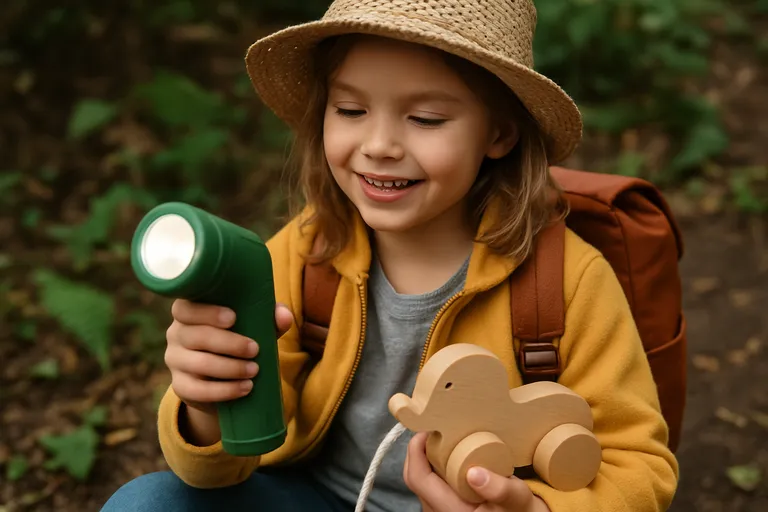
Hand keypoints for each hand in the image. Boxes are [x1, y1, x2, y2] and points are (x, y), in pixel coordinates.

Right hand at [165, 299, 293, 414]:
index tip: (233, 318)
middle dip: (229, 343)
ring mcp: (175, 361)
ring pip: (198, 363)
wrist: (224, 380)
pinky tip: (246, 387)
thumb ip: (269, 318)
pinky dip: (225, 390)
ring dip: (230, 368)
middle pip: (195, 336)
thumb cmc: (239, 340)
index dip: (207, 312)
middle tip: (255, 349)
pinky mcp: (181, 386)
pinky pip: (198, 390)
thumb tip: (284, 316)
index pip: (184, 308)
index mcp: (189, 313)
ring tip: (254, 370)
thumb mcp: (254, 327)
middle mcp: (176, 334)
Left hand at [404, 433, 550, 511]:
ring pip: (424, 479)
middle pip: (416, 475)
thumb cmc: (521, 511)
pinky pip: (433, 483)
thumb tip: (474, 473)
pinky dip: (438, 466)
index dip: (416, 450)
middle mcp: (440, 511)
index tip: (429, 429)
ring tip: (447, 440)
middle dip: (422, 449)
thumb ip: (500, 488)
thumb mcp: (518, 499)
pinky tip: (453, 455)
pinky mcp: (446, 506)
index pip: (417, 478)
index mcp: (451, 510)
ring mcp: (441, 510)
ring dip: (430, 457)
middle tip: (439, 430)